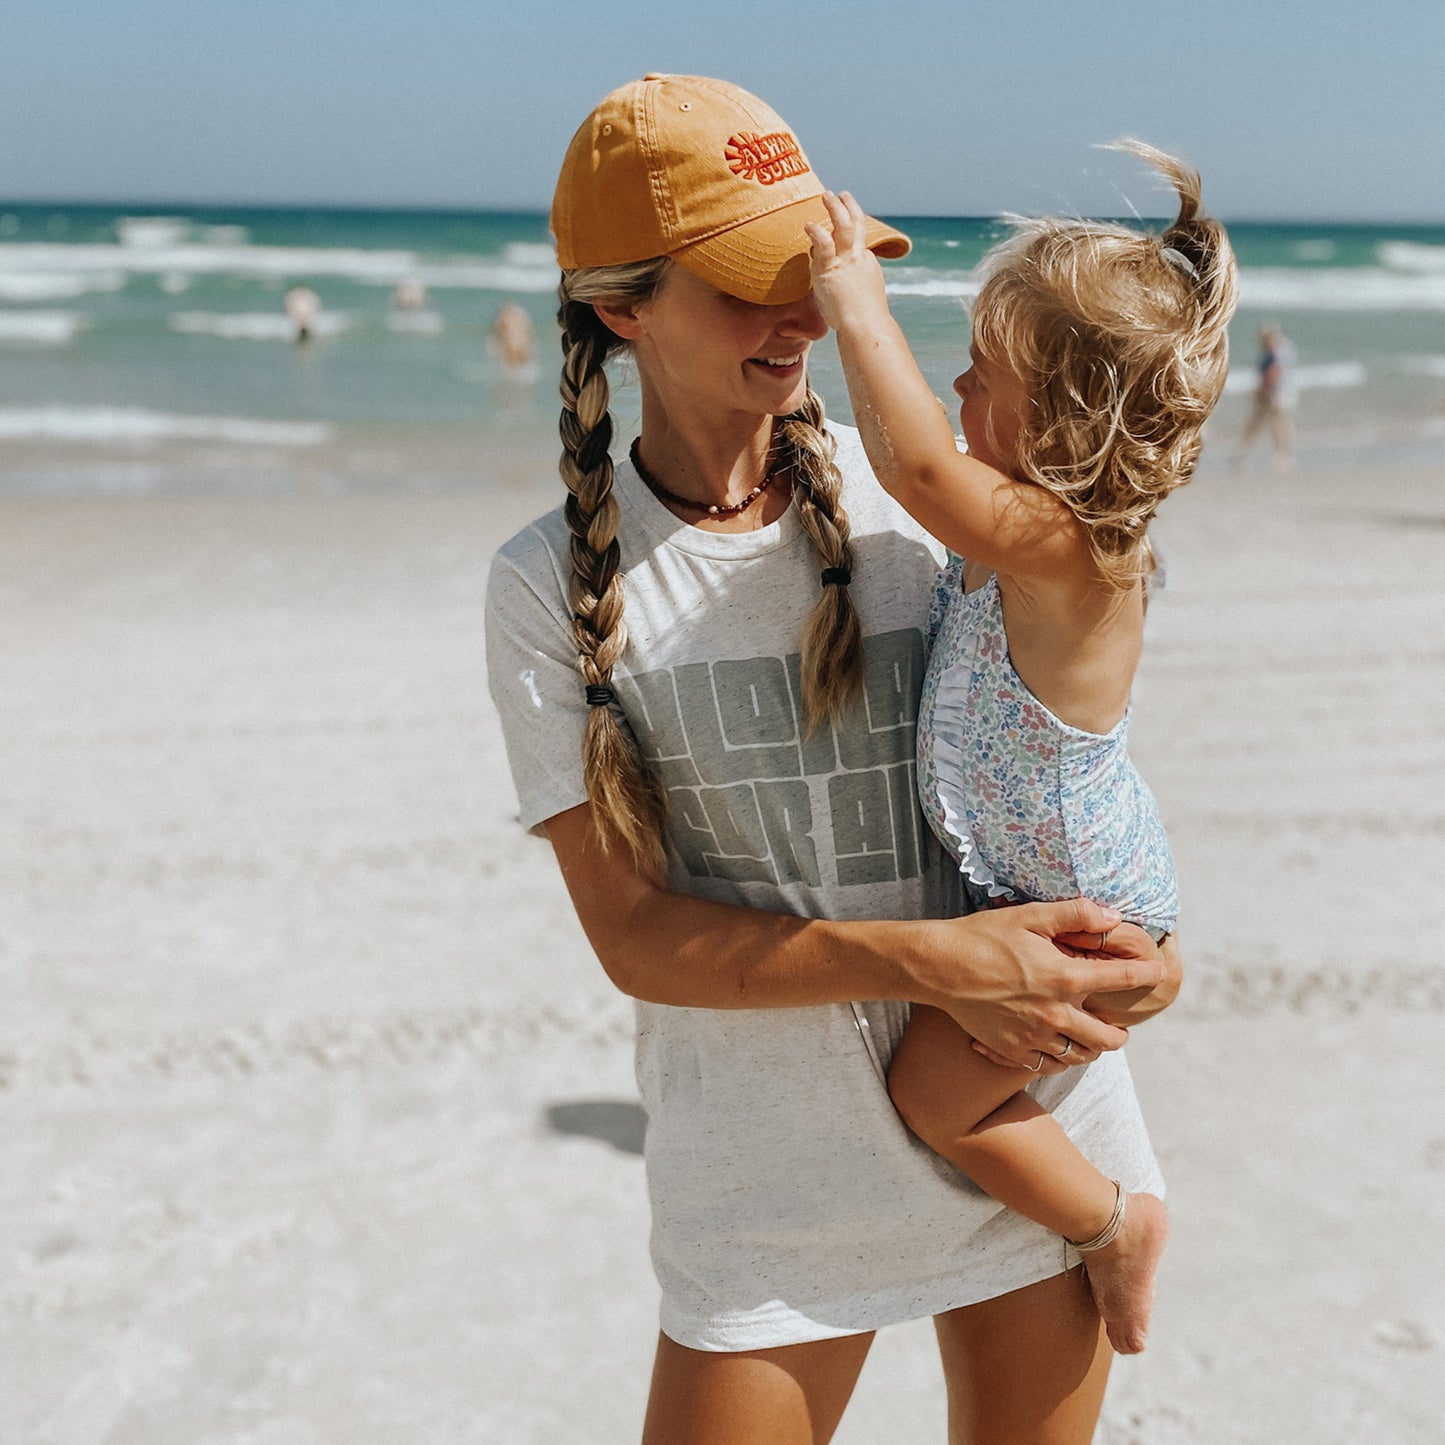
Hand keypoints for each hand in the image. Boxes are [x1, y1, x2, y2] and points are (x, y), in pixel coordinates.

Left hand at [805, 190, 892, 333]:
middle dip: (849, 207)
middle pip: (857, 224)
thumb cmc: (862, 323)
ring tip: (827, 195)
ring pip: (843, 225)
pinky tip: (808, 225)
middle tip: (842, 195)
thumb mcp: (858, 301)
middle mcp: (858, 258)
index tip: (831, 232)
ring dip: (836, 208)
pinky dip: (816, 232)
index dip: (843, 237)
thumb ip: (848, 290)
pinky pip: (824, 244)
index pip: (854, 243)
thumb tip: (837, 291)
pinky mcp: (832, 269)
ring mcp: (847, 261)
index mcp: (865, 264)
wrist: (865, 328)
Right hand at [912, 898, 1164, 1070]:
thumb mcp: (1030, 916)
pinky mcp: (1012, 1049)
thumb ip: (1076, 915)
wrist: (939, 967)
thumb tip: (1113, 916)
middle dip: (1121, 1033)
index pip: (1120, 981)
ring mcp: (1033, 1036)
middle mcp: (1055, 1014)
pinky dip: (1060, 1059)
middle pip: (1107, 1037)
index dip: (1145, 974)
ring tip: (1093, 1039)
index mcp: (1064, 978)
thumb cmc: (982, 936)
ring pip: (1080, 1056)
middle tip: (1121, 1026)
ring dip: (1093, 1049)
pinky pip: (1048, 1065)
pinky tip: (1057, 1047)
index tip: (1157, 972)